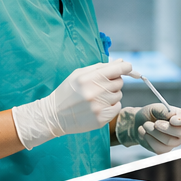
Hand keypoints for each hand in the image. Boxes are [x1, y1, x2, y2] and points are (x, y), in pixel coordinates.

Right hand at [12, 58, 131, 149]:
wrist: (53, 115)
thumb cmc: (67, 92)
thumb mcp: (78, 75)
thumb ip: (100, 67)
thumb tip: (121, 61)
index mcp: (89, 78)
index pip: (119, 69)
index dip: (125, 67)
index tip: (127, 68)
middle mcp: (95, 92)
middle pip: (119, 82)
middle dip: (112, 83)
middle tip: (99, 87)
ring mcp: (98, 107)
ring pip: (119, 95)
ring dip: (111, 95)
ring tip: (96, 98)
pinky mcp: (101, 119)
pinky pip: (117, 107)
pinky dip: (111, 106)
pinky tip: (98, 107)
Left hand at [115, 102, 180, 154]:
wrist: (139, 123)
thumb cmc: (150, 114)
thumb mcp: (155, 108)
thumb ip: (163, 110)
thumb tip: (170, 114)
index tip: (172, 120)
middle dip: (165, 128)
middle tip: (155, 123)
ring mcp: (174, 141)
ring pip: (168, 142)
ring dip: (153, 133)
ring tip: (145, 125)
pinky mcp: (165, 149)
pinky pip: (160, 149)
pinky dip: (149, 140)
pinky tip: (145, 133)